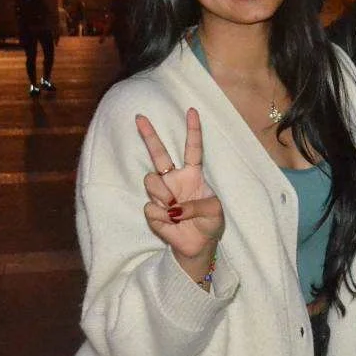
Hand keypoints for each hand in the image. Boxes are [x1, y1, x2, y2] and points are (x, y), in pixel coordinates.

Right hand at [137, 109, 224, 275]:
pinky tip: (172, 222)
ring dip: (162, 194)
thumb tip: (174, 207)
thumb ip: (198, 205)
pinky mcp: (153, 211)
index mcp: (193, 174)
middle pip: (159, 154)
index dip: (193, 130)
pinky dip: (163, 216)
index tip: (191, 111)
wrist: (199, 245)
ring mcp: (162, 194)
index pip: (193, 149)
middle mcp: (175, 180)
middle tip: (140, 117)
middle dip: (149, 135)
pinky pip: (151, 207)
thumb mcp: (215, 211)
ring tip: (175, 209)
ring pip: (150, 180)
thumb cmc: (210, 223)